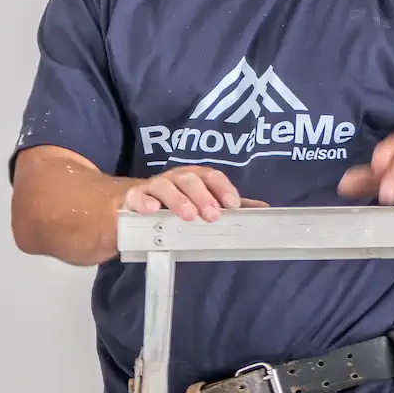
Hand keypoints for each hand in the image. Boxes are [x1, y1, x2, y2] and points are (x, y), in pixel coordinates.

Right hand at [122, 166, 268, 221]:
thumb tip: (262, 209)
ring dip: (178, 199)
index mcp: (194, 178)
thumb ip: (227, 205)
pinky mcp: (131, 198)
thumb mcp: (201, 203)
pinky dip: (143, 201)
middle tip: (212, 215)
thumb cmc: (173, 203)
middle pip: (189, 179)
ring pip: (164, 185)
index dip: (223, 189)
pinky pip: (136, 196)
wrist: (133, 204)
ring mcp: (152, 187)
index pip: (211, 176)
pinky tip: (151, 210)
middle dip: (203, 196)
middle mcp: (174, 179)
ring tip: (188, 216)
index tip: (233, 206)